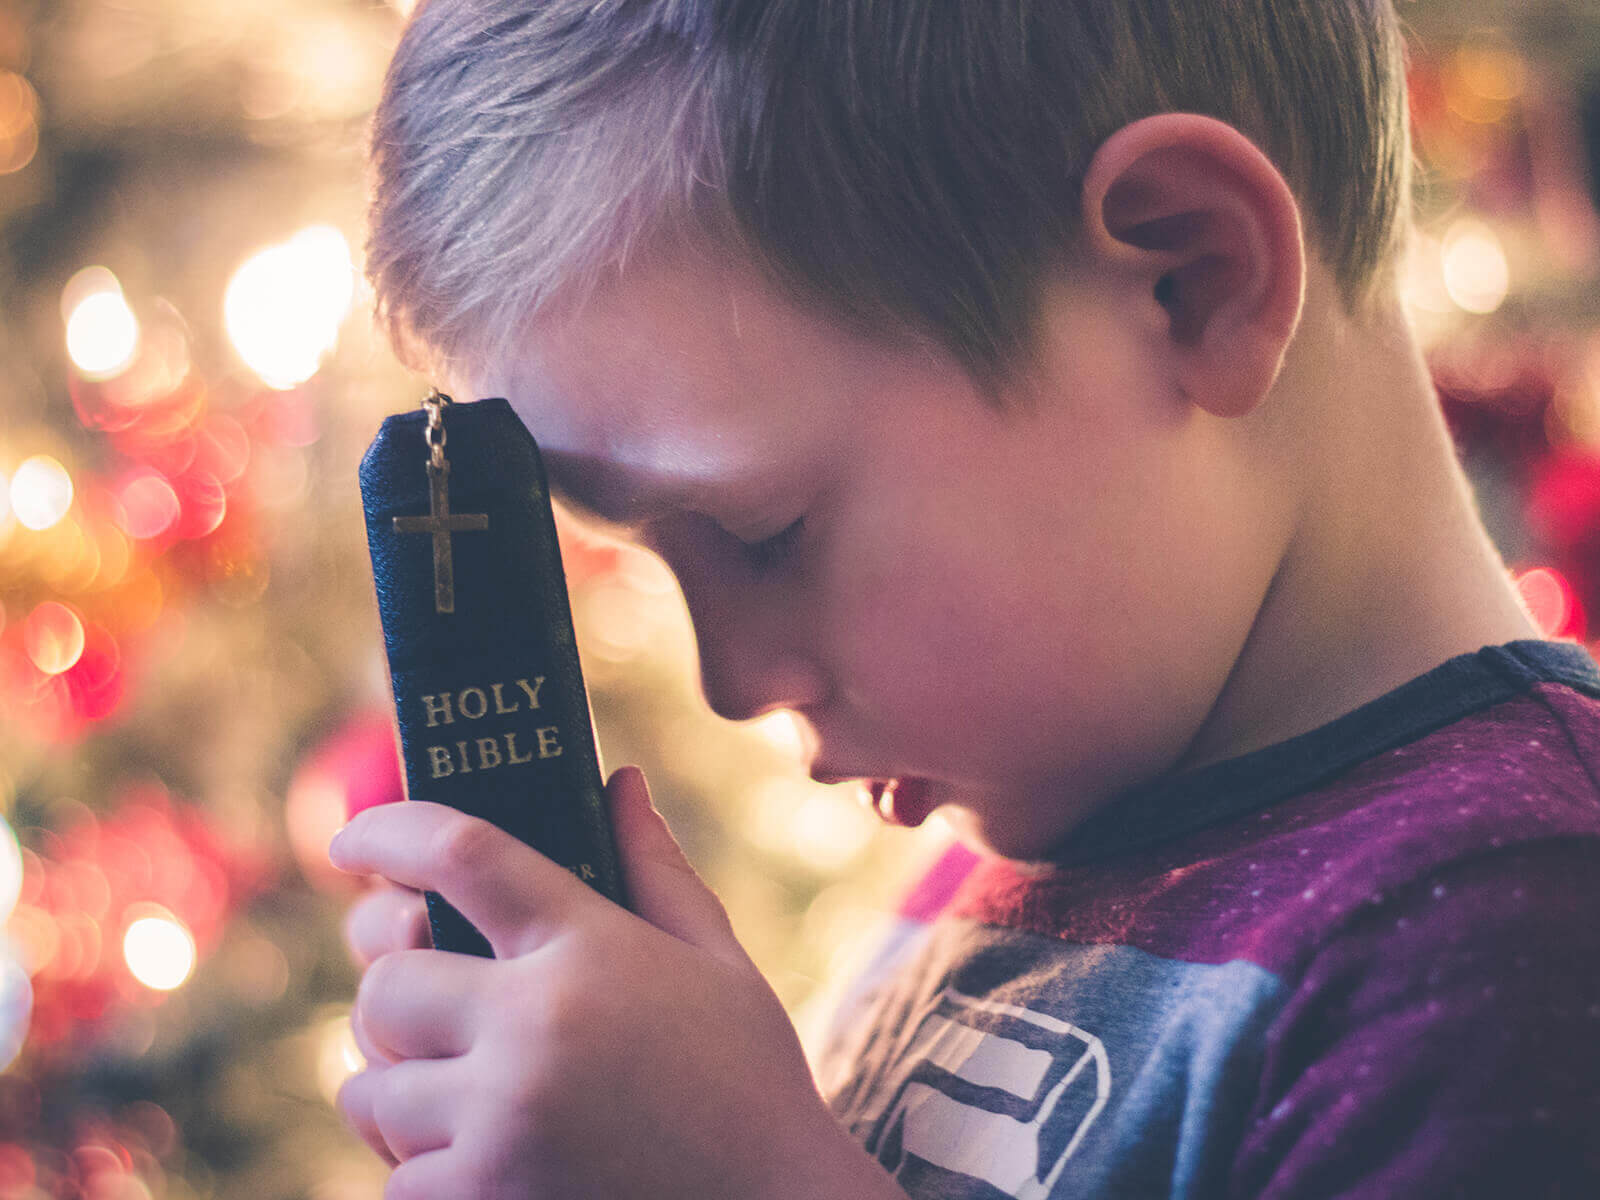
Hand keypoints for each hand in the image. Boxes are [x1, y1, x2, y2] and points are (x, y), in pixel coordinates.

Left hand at [329, 767, 904, 1199]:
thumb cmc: (751, 1082)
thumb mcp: (718, 961)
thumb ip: (655, 867)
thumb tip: (617, 781)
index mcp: (590, 949)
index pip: (463, 854)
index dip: (391, 830)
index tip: (353, 840)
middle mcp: (533, 1028)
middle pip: (386, 982)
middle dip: (399, 992)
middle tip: (435, 1008)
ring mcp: (500, 1125)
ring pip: (370, 1090)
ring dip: (400, 1088)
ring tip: (461, 1093)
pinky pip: (394, 1178)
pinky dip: (425, 1170)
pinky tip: (486, 1160)